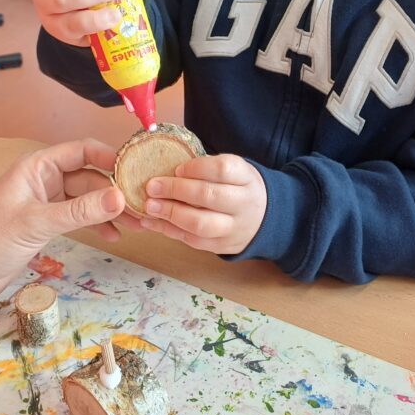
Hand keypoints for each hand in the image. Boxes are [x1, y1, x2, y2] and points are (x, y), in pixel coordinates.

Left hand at [137, 154, 266, 255]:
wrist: (265, 220)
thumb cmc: (238, 189)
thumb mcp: (235, 172)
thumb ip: (208, 169)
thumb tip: (166, 170)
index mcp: (247, 178)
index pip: (223, 169)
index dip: (196, 168)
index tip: (176, 168)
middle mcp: (244, 203)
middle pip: (209, 196)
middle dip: (176, 190)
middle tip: (152, 186)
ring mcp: (234, 228)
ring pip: (200, 223)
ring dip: (170, 214)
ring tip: (150, 206)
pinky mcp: (221, 246)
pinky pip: (192, 240)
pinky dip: (168, 230)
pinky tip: (151, 222)